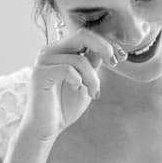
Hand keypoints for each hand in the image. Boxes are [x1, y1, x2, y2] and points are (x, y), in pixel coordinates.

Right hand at [20, 26, 121, 144]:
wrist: (47, 127)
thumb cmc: (65, 106)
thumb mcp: (86, 81)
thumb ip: (92, 64)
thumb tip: (105, 49)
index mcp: (61, 50)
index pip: (86, 36)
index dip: (107, 43)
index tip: (121, 57)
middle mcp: (50, 51)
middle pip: (82, 35)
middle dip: (104, 48)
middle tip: (114, 62)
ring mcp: (43, 61)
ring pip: (79, 60)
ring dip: (93, 78)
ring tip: (93, 93)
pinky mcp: (40, 74)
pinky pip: (67, 69)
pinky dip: (78, 80)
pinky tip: (77, 89)